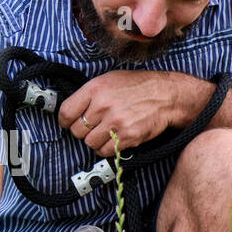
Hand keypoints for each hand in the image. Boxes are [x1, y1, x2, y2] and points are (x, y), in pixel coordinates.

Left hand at [57, 71, 208, 158]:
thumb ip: (89, 94)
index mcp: (95, 88)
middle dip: (83, 131)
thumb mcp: (109, 79)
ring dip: (96, 141)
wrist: (166, 95)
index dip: (65, 121)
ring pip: (89, 143)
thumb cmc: (137, 86)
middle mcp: (103, 105)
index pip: (65, 112)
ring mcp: (115, 122)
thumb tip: (71, 111)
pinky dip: (107, 148)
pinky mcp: (127, 136)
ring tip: (106, 132)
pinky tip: (114, 138)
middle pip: (76, 131)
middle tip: (94, 126)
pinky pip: (105, 151)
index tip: (69, 123)